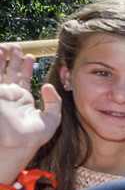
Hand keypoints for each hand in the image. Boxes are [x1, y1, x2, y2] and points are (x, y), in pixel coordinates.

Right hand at [0, 45, 60, 179]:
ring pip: (0, 72)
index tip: (30, 56)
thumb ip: (54, 101)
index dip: (27, 66)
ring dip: (2, 59)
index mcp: (23, 99)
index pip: (24, 78)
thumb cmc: (34, 136)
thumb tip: (49, 86)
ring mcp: (1, 95)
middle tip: (16, 46)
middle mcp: (10, 95)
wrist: (18, 144)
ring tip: (5, 46)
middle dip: (13, 58)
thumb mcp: (52, 117)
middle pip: (11, 72)